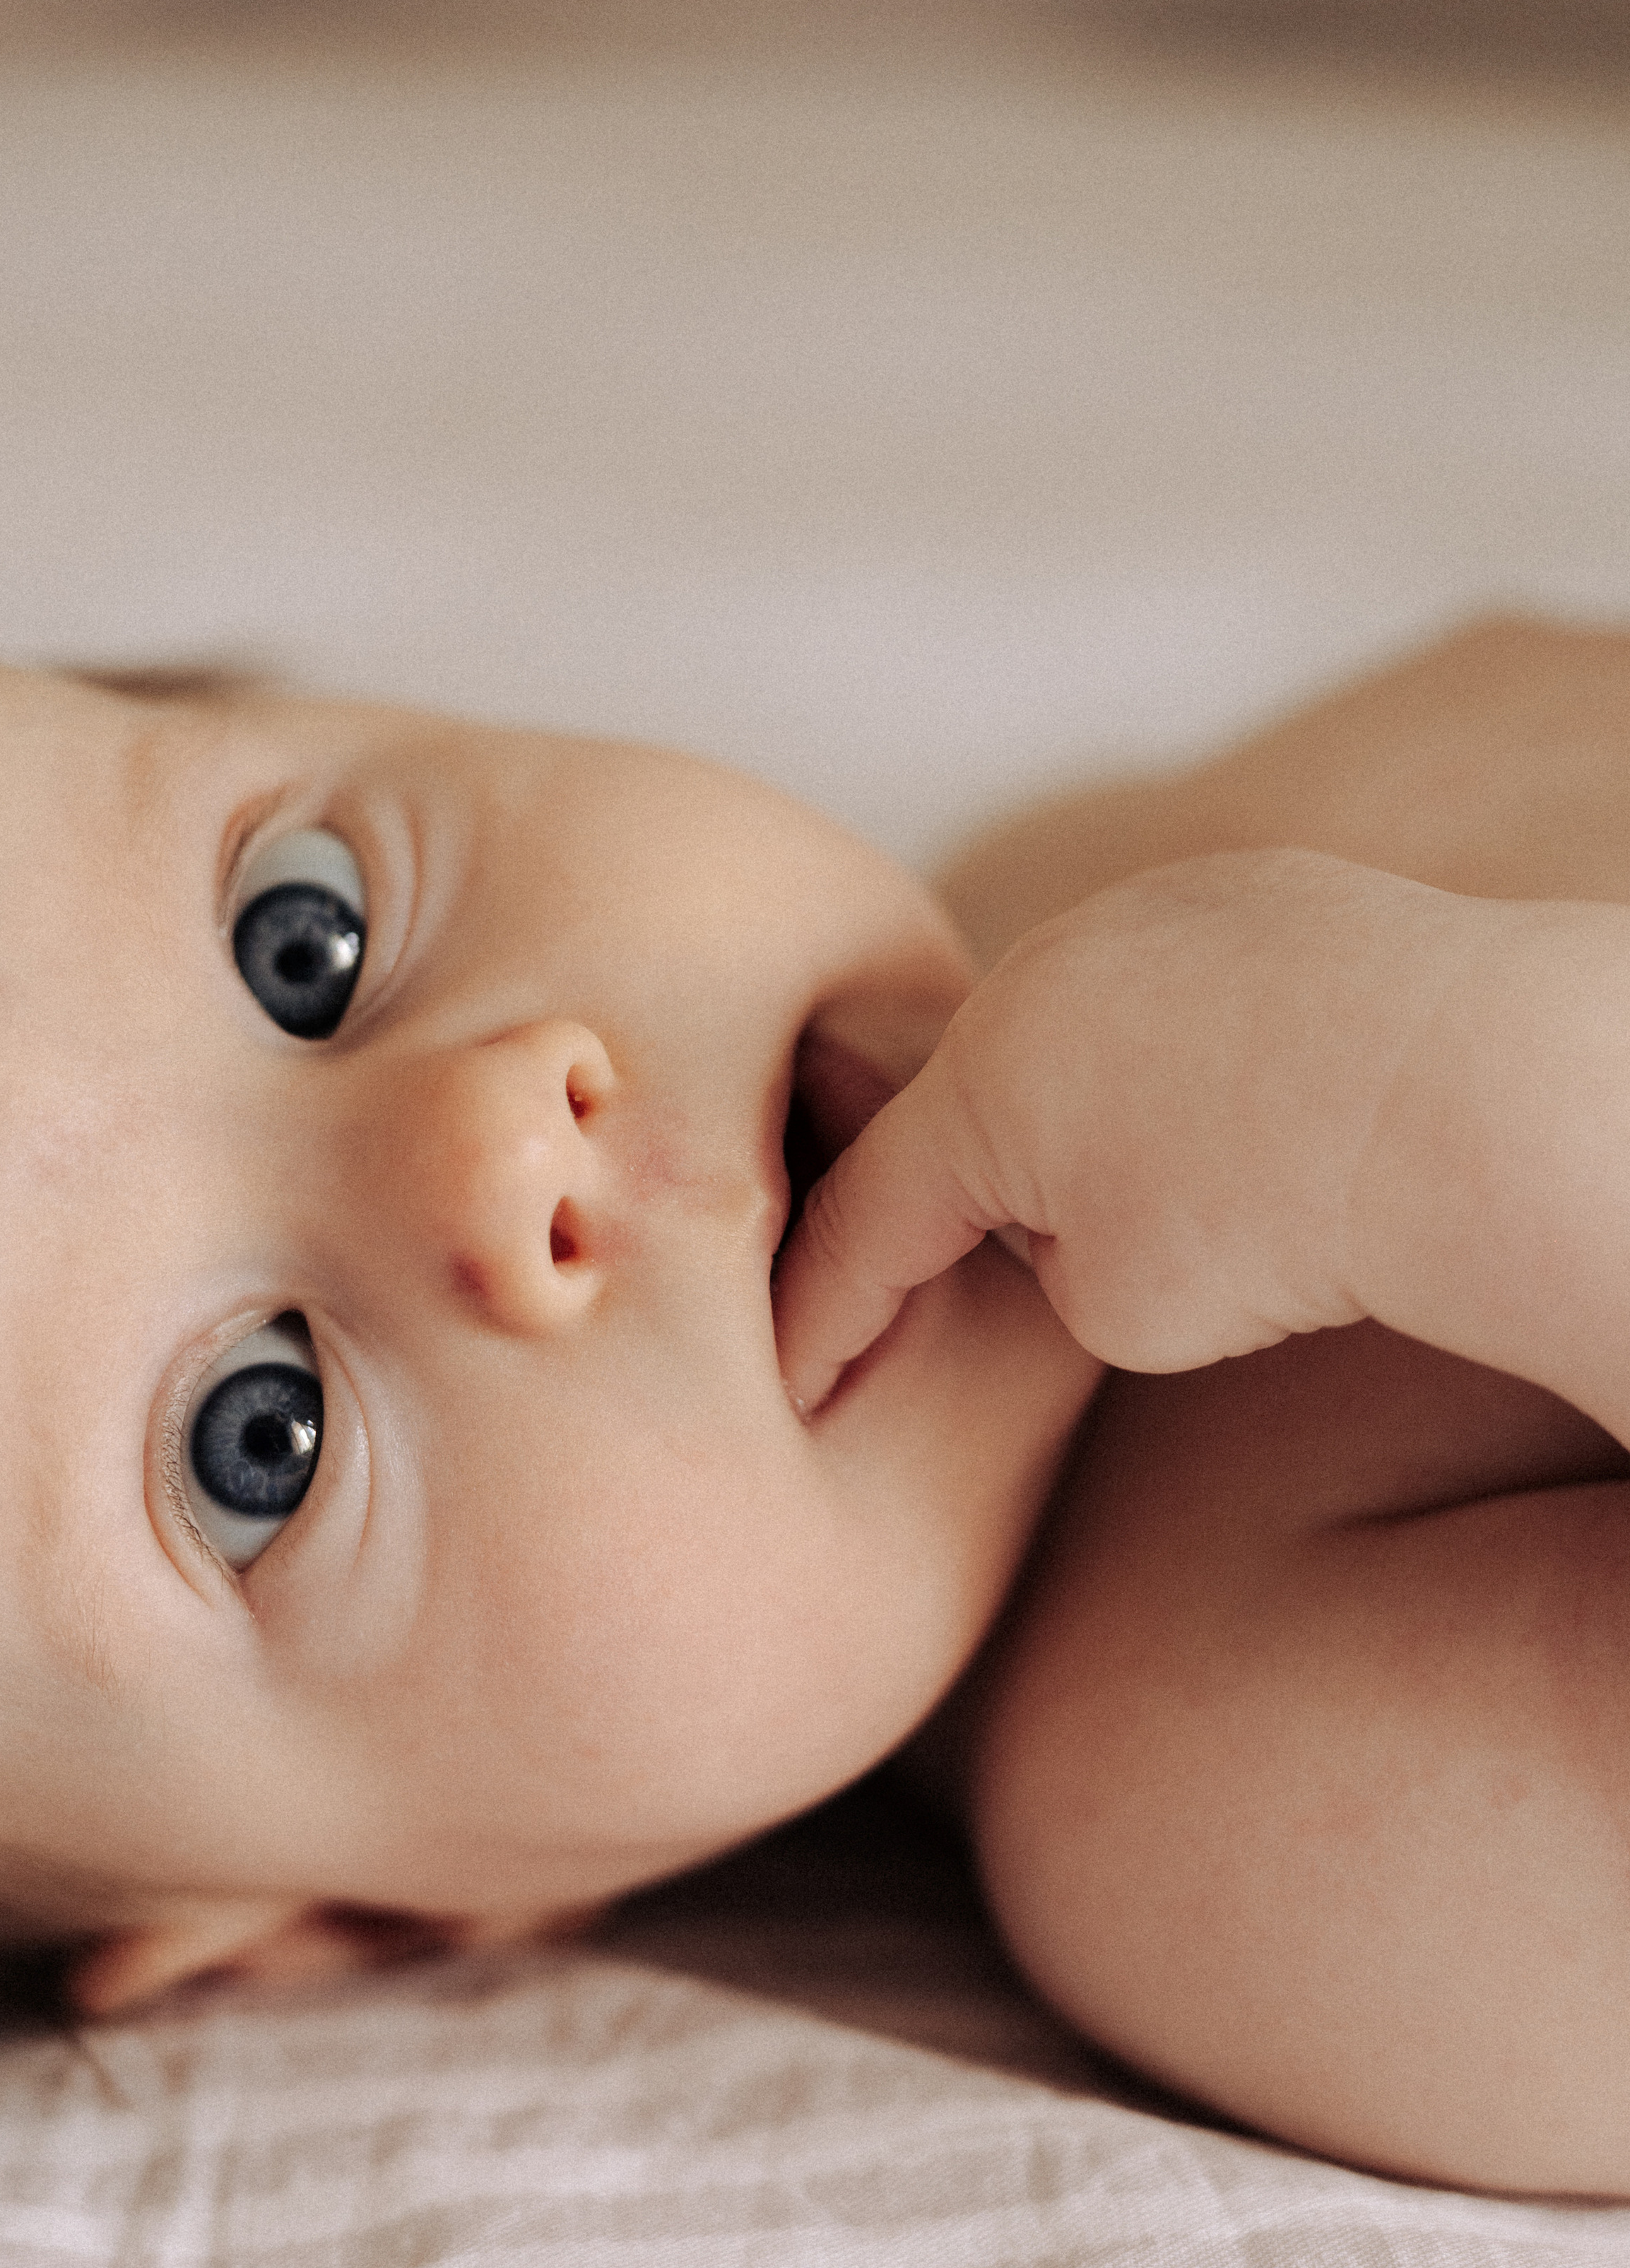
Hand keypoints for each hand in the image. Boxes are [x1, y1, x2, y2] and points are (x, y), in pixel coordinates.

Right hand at [775, 850, 1462, 1413]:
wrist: (1465, 1091)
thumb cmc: (1285, 1217)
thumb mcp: (1122, 1311)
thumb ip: (1052, 1267)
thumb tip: (1079, 1218)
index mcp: (983, 1076)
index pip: (871, 1212)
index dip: (831, 1310)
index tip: (802, 1378)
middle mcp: (1047, 965)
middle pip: (977, 1103)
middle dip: (985, 1197)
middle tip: (1033, 1280)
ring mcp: (1156, 907)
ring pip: (1082, 1033)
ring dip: (1100, 1115)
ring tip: (1197, 1194)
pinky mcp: (1263, 889)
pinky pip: (1189, 985)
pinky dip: (1202, 1056)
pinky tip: (1271, 1113)